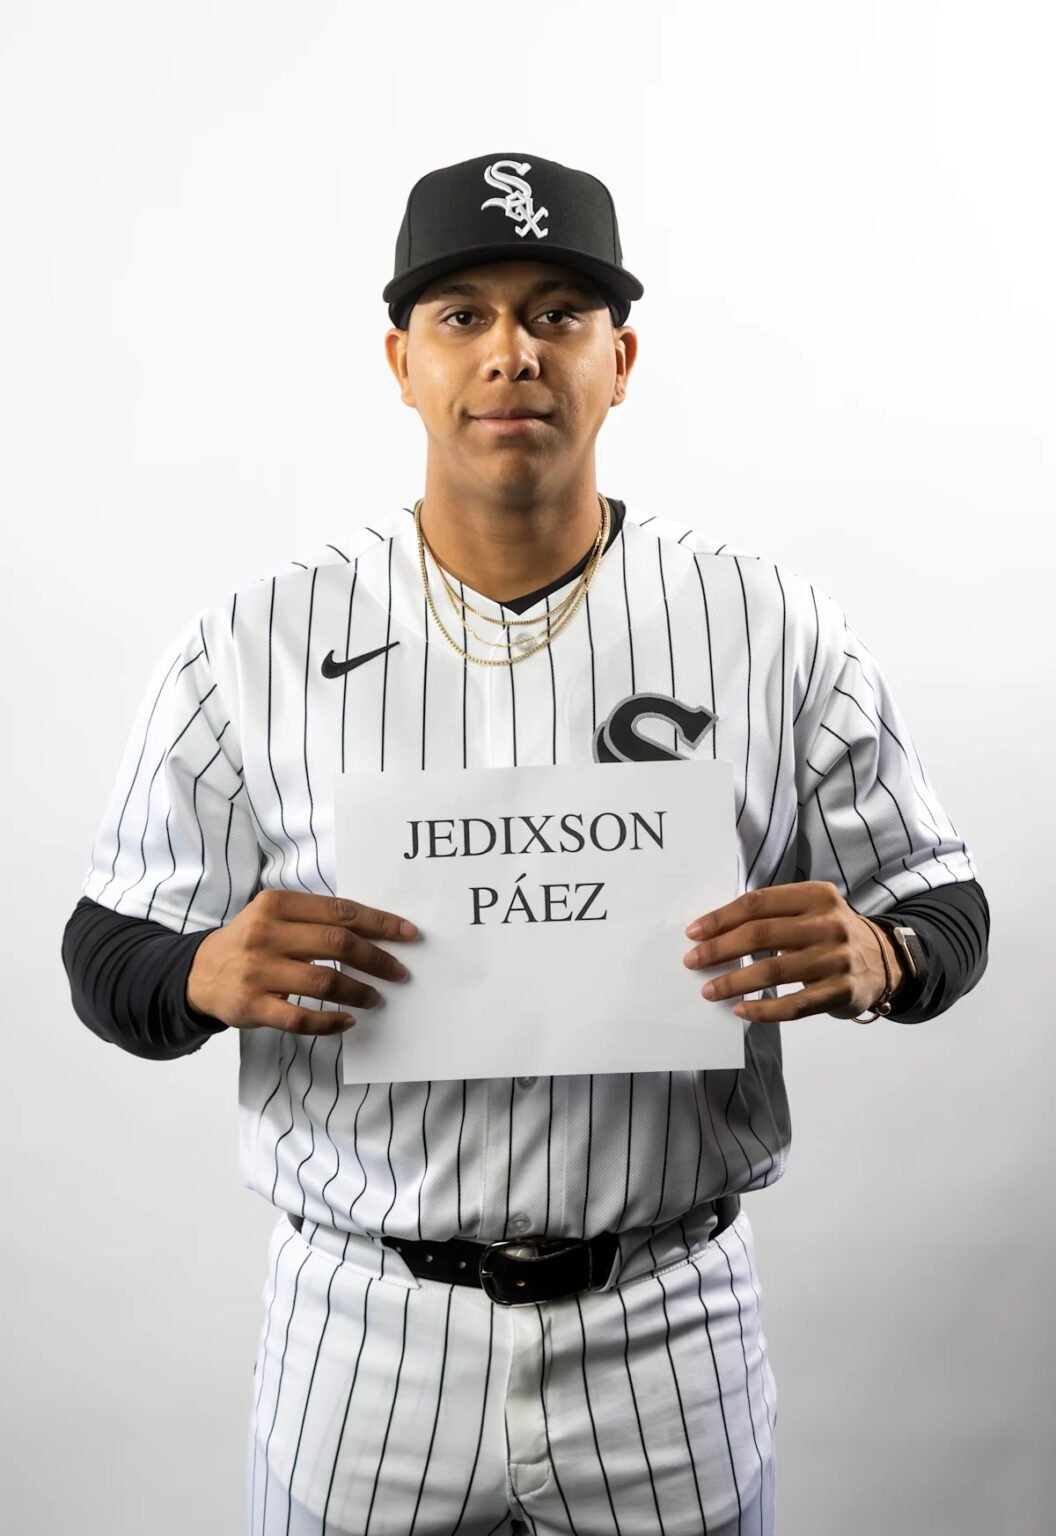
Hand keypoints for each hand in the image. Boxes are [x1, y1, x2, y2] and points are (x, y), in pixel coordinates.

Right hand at [186, 890, 417, 1034]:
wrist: (199, 972)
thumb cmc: (252, 941)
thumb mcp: (276, 916)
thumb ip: (316, 918)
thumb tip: (377, 930)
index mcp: (276, 904)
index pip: (340, 911)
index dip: (379, 923)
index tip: (408, 934)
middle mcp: (266, 934)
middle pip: (337, 944)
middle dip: (376, 958)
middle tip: (398, 972)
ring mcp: (258, 972)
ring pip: (323, 983)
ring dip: (358, 992)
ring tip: (375, 997)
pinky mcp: (251, 1006)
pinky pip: (300, 1019)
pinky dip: (330, 1023)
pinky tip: (348, 1021)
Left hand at [682, 880, 899, 1022]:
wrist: (884, 961)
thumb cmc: (829, 934)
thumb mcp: (809, 910)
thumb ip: (772, 915)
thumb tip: (713, 933)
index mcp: (815, 895)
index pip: (758, 904)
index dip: (721, 918)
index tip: (694, 933)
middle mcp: (828, 923)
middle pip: (761, 935)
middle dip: (720, 950)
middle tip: (693, 962)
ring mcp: (837, 958)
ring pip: (774, 971)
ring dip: (734, 982)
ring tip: (709, 990)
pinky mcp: (841, 991)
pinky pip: (795, 1005)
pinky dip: (763, 1010)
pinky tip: (741, 1010)